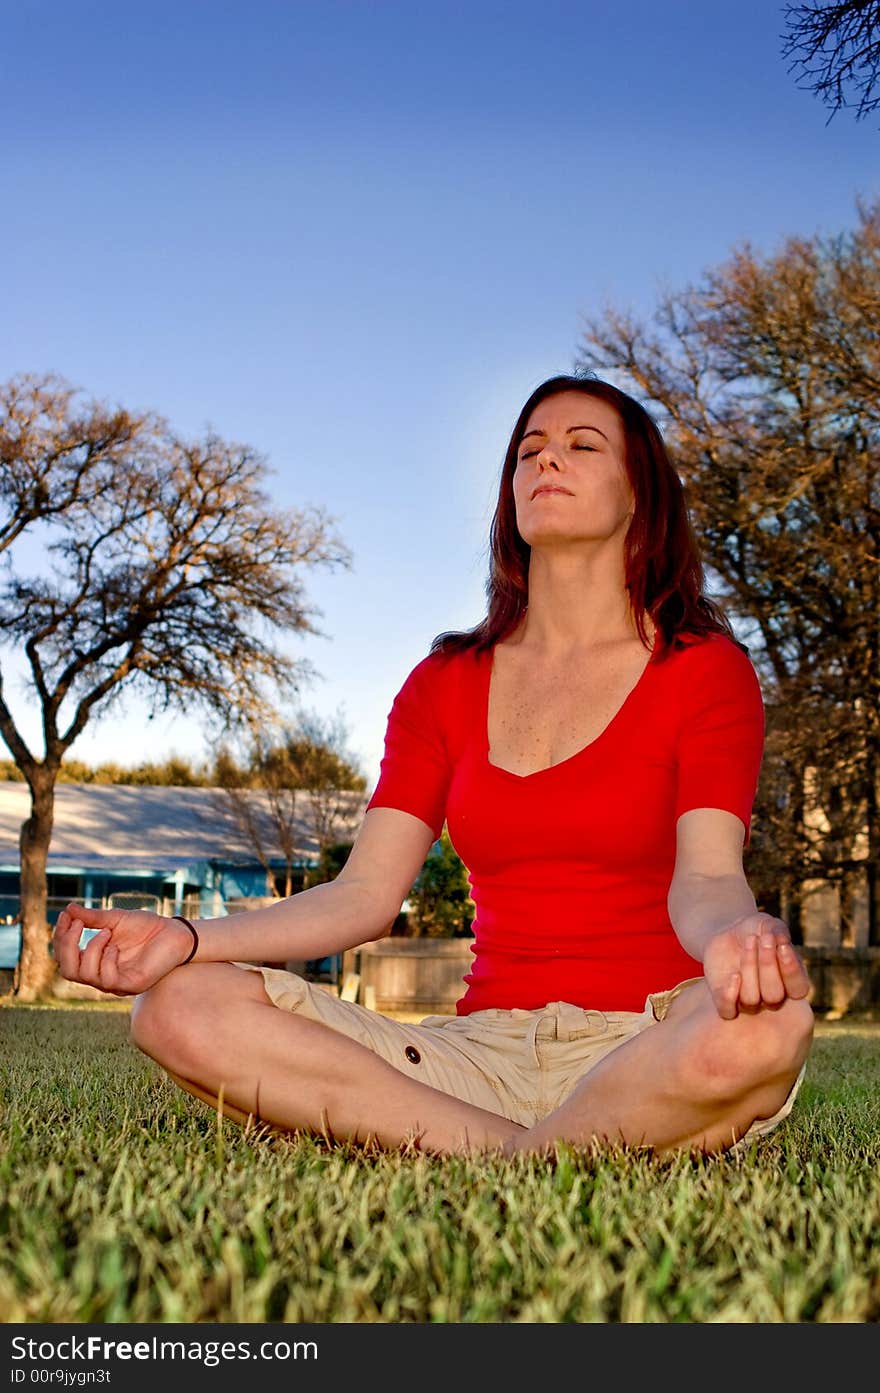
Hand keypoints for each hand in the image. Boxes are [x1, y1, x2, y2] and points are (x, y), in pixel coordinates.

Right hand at [53, 902, 196, 996]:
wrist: (175, 932)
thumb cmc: (146, 927)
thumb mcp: (115, 919)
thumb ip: (93, 918)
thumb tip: (68, 909)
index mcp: (95, 960)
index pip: (65, 956)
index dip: (61, 937)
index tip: (65, 915)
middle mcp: (101, 974)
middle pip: (68, 971)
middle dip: (68, 945)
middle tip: (78, 924)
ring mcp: (116, 983)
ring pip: (85, 976)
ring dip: (91, 949)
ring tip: (107, 932)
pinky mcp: (131, 985)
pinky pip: (107, 980)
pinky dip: (106, 960)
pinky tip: (116, 947)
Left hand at [702, 911, 810, 1020]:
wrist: (726, 933)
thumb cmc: (755, 930)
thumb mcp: (768, 924)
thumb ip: (778, 931)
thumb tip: (782, 940)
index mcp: (789, 982)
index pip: (798, 988)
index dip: (791, 970)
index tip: (782, 946)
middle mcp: (771, 996)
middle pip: (774, 996)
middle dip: (768, 965)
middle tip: (763, 938)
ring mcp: (748, 1000)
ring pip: (751, 999)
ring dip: (749, 968)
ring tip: (749, 942)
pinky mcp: (725, 1001)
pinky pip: (728, 1011)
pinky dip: (730, 996)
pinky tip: (734, 975)